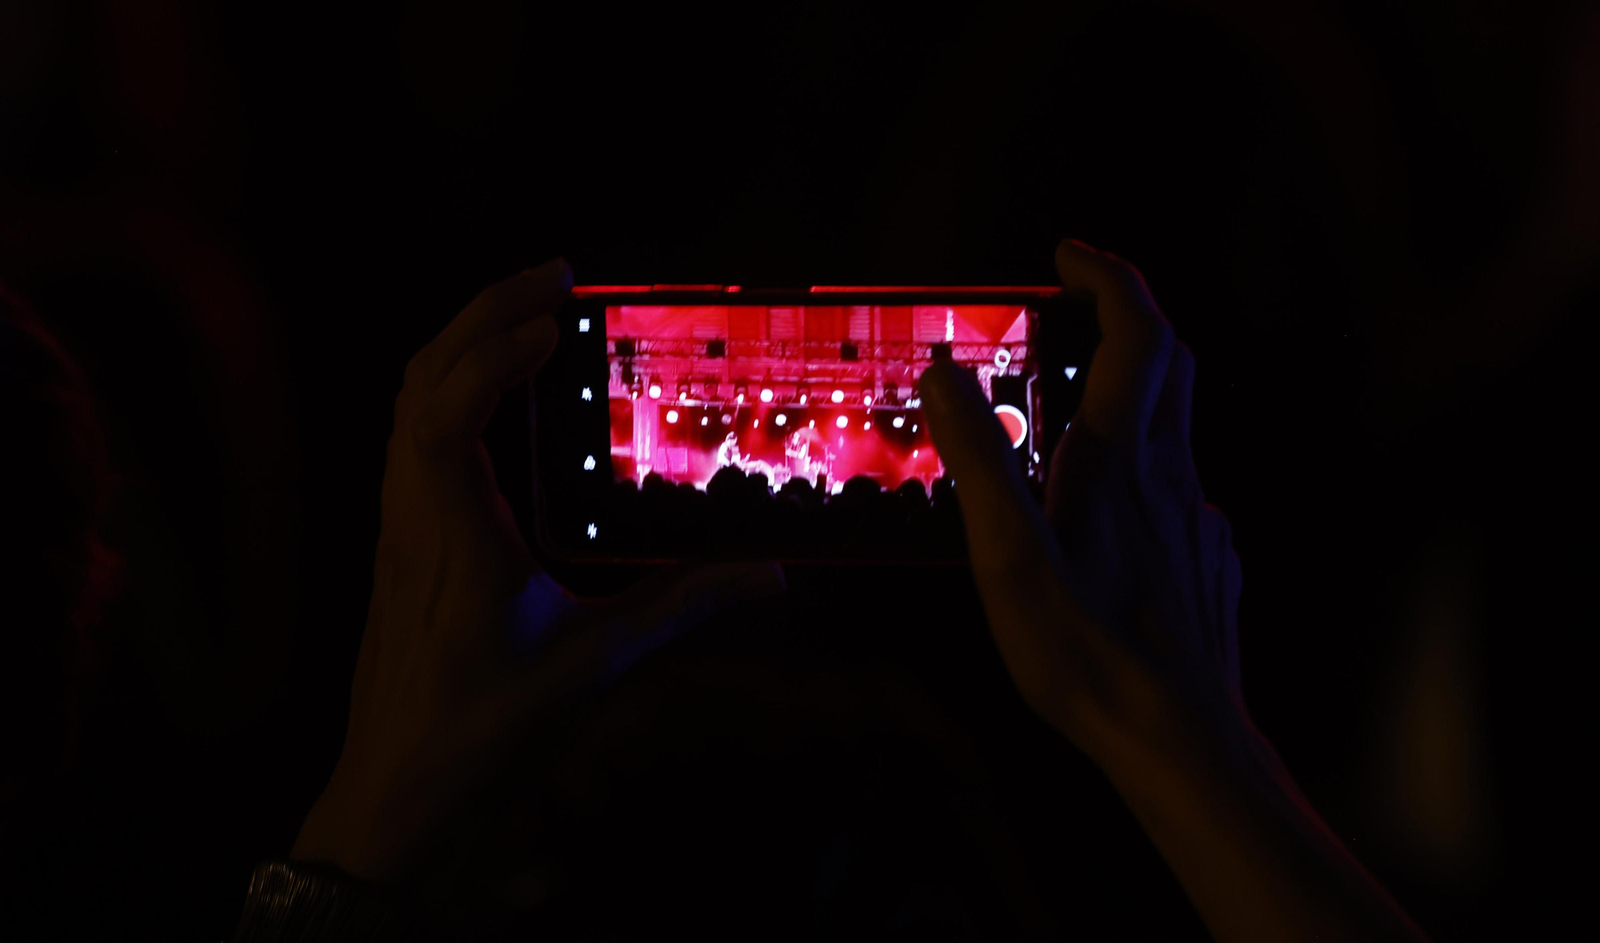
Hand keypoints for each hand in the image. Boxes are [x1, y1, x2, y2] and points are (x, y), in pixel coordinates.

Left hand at [292, 258, 783, 885]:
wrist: (398, 796)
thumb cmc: (484, 733)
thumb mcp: (594, 665)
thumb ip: (683, 608)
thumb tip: (768, 574)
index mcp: (448, 534)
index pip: (444, 411)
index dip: (491, 351)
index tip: (554, 316)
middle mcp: (412, 514)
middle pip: (420, 382)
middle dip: (482, 314)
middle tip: (554, 275)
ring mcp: (398, 527)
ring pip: (409, 405)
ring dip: (462, 345)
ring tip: (529, 312)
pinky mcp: (402, 543)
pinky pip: (413, 438)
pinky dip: (453, 390)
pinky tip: (500, 395)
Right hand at [922, 240, 1428, 942]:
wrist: (1180, 740)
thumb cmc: (1089, 656)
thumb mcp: (1008, 559)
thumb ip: (978, 460)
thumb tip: (946, 375)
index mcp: (1121, 462)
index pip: (1138, 331)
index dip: (1108, 274)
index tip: (1067, 251)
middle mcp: (1171, 476)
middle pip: (1172, 360)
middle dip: (1129, 308)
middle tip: (1077, 294)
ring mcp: (1198, 519)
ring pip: (1177, 423)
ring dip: (1134, 384)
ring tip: (1074, 401)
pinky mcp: (1208, 561)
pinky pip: (1180, 486)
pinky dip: (1143, 461)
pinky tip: (1109, 511)